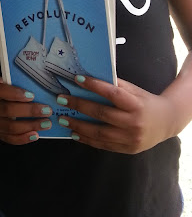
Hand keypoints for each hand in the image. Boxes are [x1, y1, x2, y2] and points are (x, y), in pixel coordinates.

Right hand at [0, 78, 52, 143]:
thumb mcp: (1, 83)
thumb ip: (13, 84)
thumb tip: (34, 87)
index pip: (1, 92)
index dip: (16, 94)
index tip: (32, 95)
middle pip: (9, 110)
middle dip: (30, 111)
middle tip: (47, 110)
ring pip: (11, 127)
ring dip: (30, 126)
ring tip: (46, 124)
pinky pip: (10, 139)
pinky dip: (24, 138)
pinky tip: (36, 135)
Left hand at [56, 76, 173, 153]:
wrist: (166, 122)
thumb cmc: (145, 102)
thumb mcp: (134, 90)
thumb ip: (115, 85)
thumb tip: (90, 77)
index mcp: (136, 104)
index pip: (112, 93)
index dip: (94, 86)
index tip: (76, 79)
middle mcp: (134, 123)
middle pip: (102, 114)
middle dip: (79, 106)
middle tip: (61, 99)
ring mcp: (130, 139)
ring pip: (100, 133)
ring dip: (79, 126)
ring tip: (63, 119)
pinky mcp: (128, 149)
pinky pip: (103, 145)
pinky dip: (87, 140)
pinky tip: (75, 133)